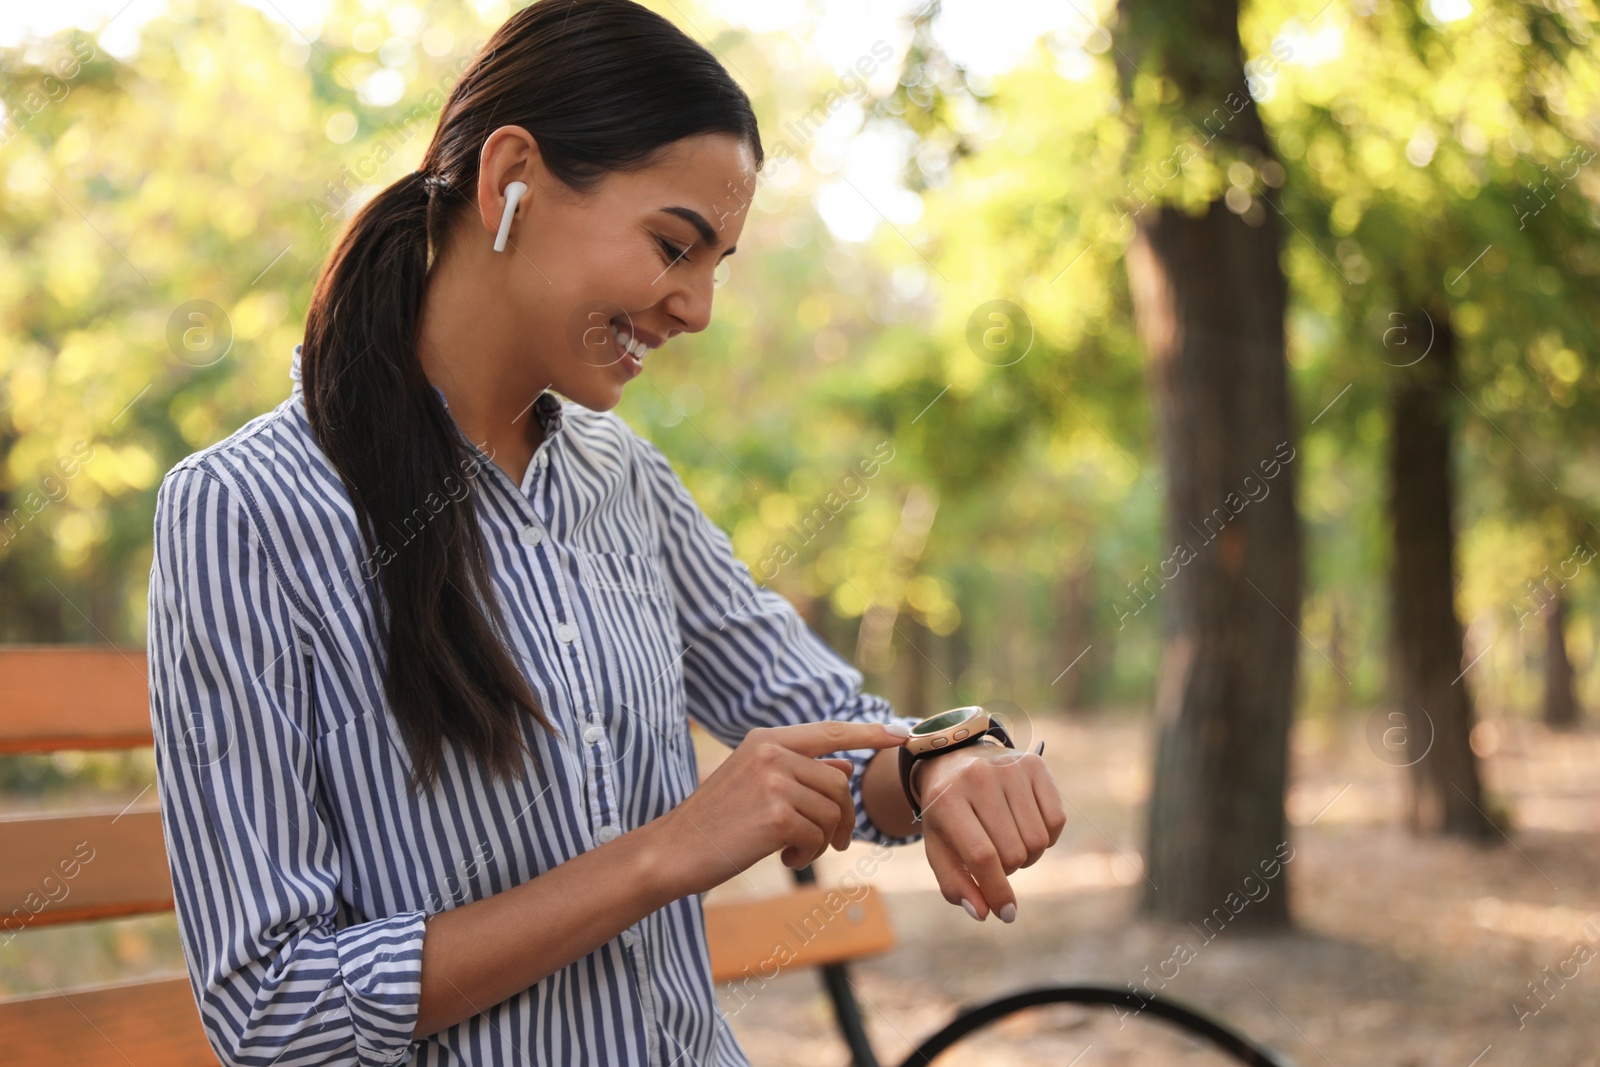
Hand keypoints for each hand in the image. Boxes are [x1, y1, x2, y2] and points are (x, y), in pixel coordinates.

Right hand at [655, 720, 909, 895]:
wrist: (675, 850)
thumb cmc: (716, 822)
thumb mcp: (756, 784)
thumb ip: (800, 771)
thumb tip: (846, 764)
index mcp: (766, 739)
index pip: (830, 731)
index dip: (868, 733)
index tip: (899, 735)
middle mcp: (772, 752)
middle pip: (839, 781)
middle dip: (842, 816)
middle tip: (831, 842)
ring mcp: (774, 781)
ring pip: (831, 811)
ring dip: (822, 839)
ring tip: (794, 850)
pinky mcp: (776, 815)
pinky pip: (818, 835)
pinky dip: (808, 854)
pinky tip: (785, 858)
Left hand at [914, 739, 1064, 922]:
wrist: (953, 759)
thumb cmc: (946, 811)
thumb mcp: (939, 847)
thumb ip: (954, 884)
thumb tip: (983, 913)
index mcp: (947, 799)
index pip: (982, 856)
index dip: (997, 890)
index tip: (1006, 913)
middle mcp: (979, 778)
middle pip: (1014, 851)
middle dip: (1008, 870)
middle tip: (995, 859)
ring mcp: (1009, 767)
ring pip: (1038, 840)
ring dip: (1027, 855)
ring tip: (1009, 843)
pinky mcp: (1035, 764)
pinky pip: (1056, 820)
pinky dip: (1047, 837)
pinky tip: (1027, 829)